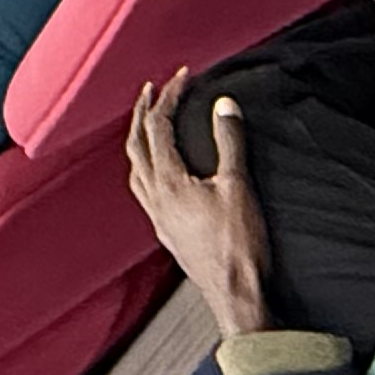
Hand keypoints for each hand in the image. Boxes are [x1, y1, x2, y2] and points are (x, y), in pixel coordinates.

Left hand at [125, 73, 269, 339]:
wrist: (236, 298)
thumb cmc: (239, 246)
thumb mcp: (239, 186)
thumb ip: (230, 142)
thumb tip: (224, 103)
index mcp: (169, 183)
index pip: (158, 127)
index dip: (168, 96)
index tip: (182, 76)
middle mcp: (154, 199)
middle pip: (136, 145)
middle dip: (142, 113)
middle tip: (151, 89)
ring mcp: (157, 218)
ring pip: (135, 169)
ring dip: (139, 140)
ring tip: (148, 123)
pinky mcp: (166, 233)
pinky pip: (143, 190)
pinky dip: (145, 167)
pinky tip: (159, 172)